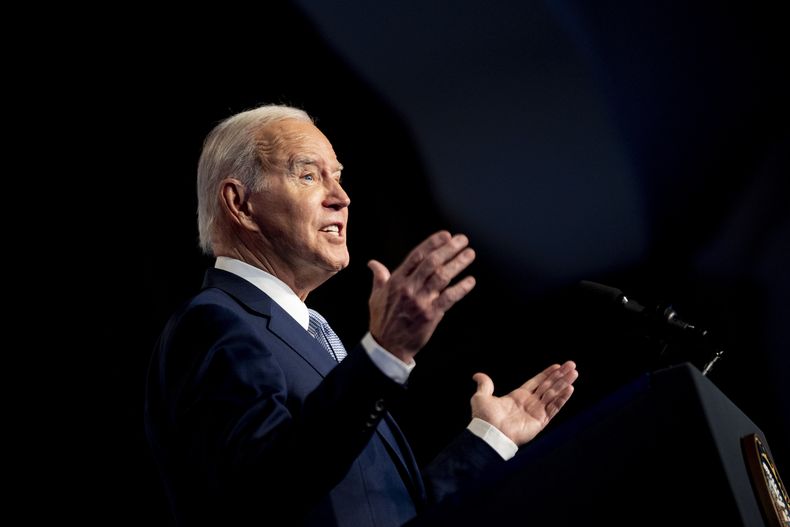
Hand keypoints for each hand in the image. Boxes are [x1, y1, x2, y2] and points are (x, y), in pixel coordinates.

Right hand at [367, 231, 475, 362]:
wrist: (387, 346)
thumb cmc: (382, 320)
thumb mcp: (376, 296)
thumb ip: (379, 277)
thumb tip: (373, 263)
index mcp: (396, 280)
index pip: (417, 256)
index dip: (432, 243)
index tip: (446, 235)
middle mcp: (409, 288)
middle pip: (432, 263)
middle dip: (449, 249)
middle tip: (463, 240)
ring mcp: (420, 301)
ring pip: (442, 277)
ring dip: (458, 264)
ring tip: (469, 254)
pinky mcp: (431, 314)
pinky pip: (449, 298)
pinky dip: (461, 288)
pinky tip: (470, 281)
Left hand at [471, 361, 577, 445]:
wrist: (489, 433)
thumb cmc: (484, 417)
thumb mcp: (481, 397)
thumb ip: (484, 385)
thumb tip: (477, 375)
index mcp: (518, 397)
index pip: (537, 382)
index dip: (547, 374)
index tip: (558, 366)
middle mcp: (529, 403)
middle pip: (548, 386)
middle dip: (560, 376)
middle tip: (572, 365)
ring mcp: (536, 412)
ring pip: (554, 394)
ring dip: (564, 383)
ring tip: (574, 373)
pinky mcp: (540, 422)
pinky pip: (554, 407)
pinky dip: (562, 398)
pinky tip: (570, 388)